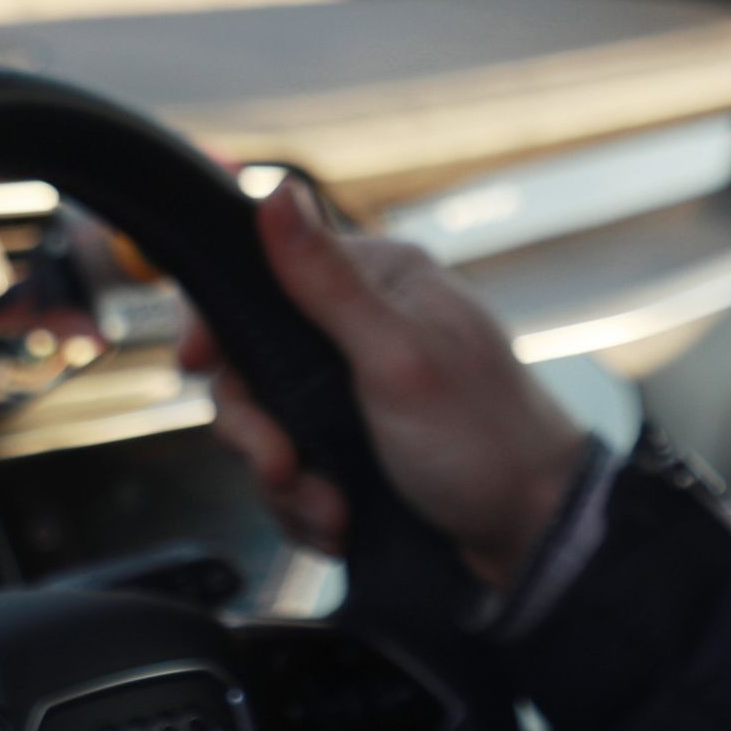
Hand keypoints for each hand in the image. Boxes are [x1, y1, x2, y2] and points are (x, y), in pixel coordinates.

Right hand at [185, 184, 590, 589]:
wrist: (532, 540)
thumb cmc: (484, 439)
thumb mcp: (396, 357)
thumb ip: (327, 281)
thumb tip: (276, 191)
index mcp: (378, 284)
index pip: (264, 277)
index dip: (219, 323)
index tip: (199, 363)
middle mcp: (363, 330)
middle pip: (251, 366)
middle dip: (261, 430)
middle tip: (287, 468)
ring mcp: (356, 395)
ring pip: (268, 429)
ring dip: (291, 483)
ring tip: (334, 509)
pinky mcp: (355, 450)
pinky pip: (294, 476)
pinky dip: (310, 507)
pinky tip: (345, 522)